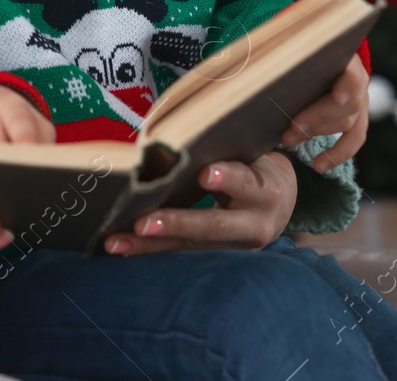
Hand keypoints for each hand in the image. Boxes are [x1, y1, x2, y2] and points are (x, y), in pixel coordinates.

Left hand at [102, 150, 298, 255]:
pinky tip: (121, 248)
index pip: (245, 182)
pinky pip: (181, 255)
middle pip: (213, 225)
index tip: (204, 174)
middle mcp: (254, 224)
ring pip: (190, 247)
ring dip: (150, 245)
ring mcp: (235, 247)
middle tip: (142, 223)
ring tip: (117, 243)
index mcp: (264, 191)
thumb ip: (224, 151)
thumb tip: (177, 139)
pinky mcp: (217, 257)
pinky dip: (151, 250)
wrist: (279, 204)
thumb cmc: (255, 167)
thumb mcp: (251, 156)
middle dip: (176, 224)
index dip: (226, 177)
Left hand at [278, 52, 368, 172]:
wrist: (310, 59)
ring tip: (288, 139)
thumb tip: (248, 53)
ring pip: (347, 122)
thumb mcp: (284, 47)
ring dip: (316, 132)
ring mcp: (359, 100)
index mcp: (344, 57)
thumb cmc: (291, 48)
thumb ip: (276, 51)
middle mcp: (356, 79)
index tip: (337, 97)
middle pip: (348, 103)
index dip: (348, 84)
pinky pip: (353, 140)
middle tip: (289, 129)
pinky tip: (319, 166)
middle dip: (316, 117)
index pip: (353, 72)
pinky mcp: (356, 119)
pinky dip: (337, 155)